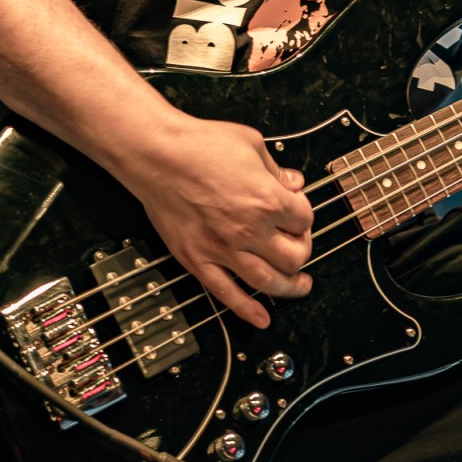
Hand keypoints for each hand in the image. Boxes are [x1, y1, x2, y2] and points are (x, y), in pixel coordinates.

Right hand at [108, 112, 314, 327]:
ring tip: (298, 287)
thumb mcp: (251, 143)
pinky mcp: (197, 259)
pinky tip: (261, 318)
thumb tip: (293, 183)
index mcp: (267, 200)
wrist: (157, 155)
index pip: (304, 219)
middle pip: (292, 257)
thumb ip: (276, 169)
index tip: (297, 212)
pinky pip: (225, 293)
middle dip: (301, 252)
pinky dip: (246, 310)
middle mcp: (249, 229)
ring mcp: (222, 248)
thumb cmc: (200, 144)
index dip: (304, 215)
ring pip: (266, 282)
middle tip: (298, 247)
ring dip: (288, 288)